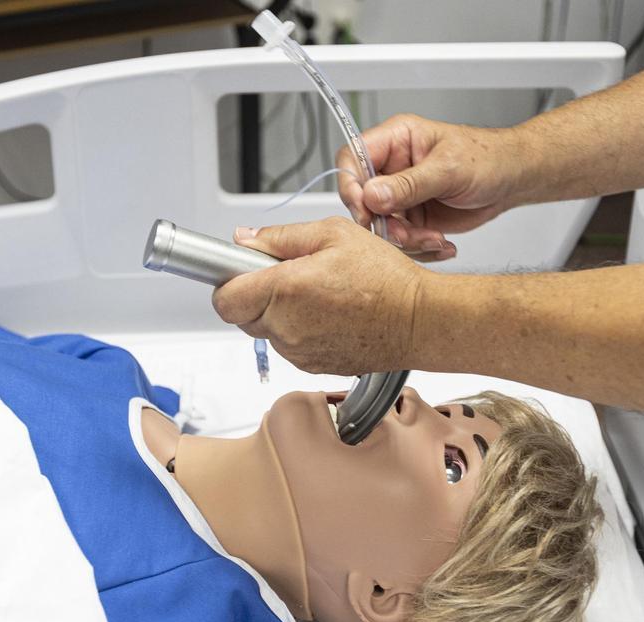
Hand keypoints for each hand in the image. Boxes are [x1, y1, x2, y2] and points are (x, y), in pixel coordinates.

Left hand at [212, 217, 426, 374]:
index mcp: (286, 289)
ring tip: (318, 294)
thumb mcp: (334, 234)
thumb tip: (245, 239)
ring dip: (280, 313)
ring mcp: (299, 351)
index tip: (241, 270)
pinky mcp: (312, 366)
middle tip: (290, 275)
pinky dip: (300, 330)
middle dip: (256, 293)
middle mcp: (287, 326)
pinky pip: (290, 345)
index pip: (224, 297)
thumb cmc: (386, 278)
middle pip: (242, 315)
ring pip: (267, 331)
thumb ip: (281, 237)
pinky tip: (329, 313)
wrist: (419, 320)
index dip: (228, 281)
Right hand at [337, 114, 524, 261]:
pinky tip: (442, 244)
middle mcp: (393, 168)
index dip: (351, 185)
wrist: (512, 180)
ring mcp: (401, 195)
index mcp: (396, 140)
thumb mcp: (448, 169)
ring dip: (406, 240)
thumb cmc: (487, 158)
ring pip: (382, 226)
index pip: (353, 157)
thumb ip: (409, 184)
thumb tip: (372, 195)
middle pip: (363, 199)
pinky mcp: (413, 218)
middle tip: (405, 234)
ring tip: (435, 239)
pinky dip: (420, 248)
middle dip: (384, 223)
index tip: (364, 209)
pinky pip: (402, 240)